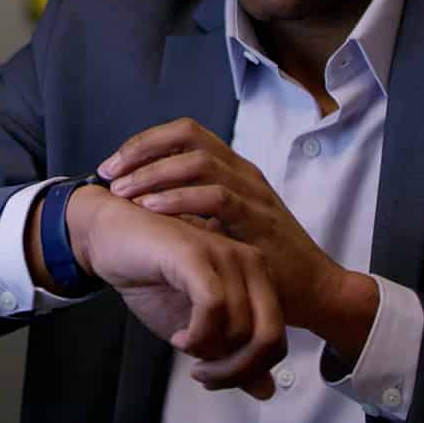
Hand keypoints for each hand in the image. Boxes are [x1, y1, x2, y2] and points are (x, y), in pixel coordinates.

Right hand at [65, 187, 285, 399]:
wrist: (112, 239)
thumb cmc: (154, 279)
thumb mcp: (198, 329)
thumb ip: (233, 356)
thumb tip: (266, 391)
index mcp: (257, 279)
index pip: (276, 340)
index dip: (248, 371)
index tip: (213, 377)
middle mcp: (251, 263)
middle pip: (269, 337)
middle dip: (236, 370)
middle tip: (203, 374)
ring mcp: (226, 255)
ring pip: (241, 327)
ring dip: (209, 352)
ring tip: (183, 345)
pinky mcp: (196, 254)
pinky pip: (213, 307)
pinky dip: (198, 334)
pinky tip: (178, 336)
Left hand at [98, 119, 376, 356]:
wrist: (314, 289)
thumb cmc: (263, 260)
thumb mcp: (222, 226)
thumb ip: (193, 211)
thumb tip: (144, 204)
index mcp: (233, 169)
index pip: (185, 133)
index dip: (145, 143)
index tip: (112, 165)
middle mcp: (243, 172)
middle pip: (187, 135)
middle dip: (142, 150)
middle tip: (109, 173)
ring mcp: (254, 193)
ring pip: (198, 161)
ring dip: (154, 173)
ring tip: (124, 191)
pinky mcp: (260, 219)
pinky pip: (216, 197)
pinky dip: (179, 199)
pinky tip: (151, 209)